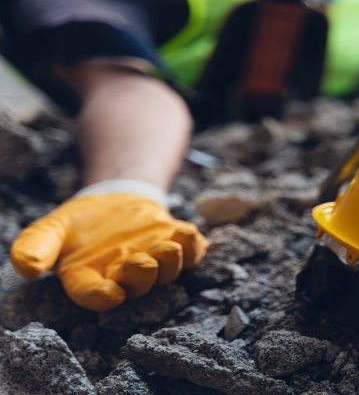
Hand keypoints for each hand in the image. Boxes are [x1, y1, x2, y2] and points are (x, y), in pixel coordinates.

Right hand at [10, 193, 206, 310]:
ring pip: (166, 272)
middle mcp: (124, 277)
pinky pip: (190, 253)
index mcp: (90, 280)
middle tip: (142, 262)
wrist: (112, 201)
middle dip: (141, 275)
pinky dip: (193, 246)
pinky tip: (188, 232)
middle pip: (136, 285)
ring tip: (169, 248)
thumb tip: (27, 268)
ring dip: (170, 262)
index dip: (102, 297)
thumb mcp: (51, 230)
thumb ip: (36, 247)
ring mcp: (153, 262)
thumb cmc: (79, 224)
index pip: (94, 294)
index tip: (111, 294)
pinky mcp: (174, 245)